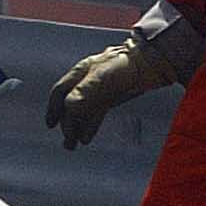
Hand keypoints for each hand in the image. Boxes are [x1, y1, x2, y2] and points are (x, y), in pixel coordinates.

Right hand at [44, 35, 178, 150]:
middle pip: (71, 104)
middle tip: (68, 143)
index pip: (61, 92)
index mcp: (82, 70)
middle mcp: (88, 79)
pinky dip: (90, 125)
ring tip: (75, 143)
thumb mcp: (104, 78)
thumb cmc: (129, 65)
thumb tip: (69, 109)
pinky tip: (87, 136)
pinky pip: (96, 112)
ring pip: (83, 110)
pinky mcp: (113, 96)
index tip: (52, 125)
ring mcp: (101, 88)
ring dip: (77, 127)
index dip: (54, 109)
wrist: (153, 62)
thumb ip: (86, 91)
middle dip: (67, 123)